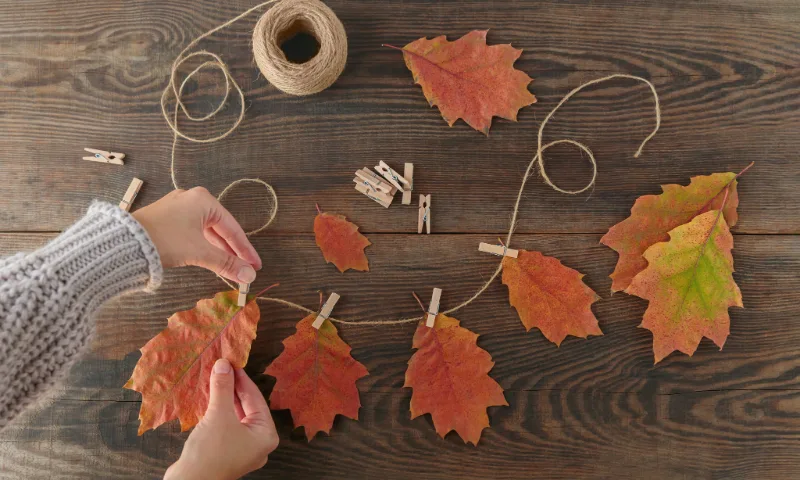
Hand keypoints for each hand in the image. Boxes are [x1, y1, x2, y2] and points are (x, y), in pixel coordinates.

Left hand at [133, 187, 261, 283]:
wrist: (123, 242)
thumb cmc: (165, 241)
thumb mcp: (200, 253)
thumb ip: (227, 264)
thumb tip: (249, 277)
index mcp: (204, 200)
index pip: (232, 228)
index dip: (245, 250)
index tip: (255, 266)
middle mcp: (191, 198)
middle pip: (220, 229)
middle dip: (232, 251)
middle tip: (244, 269)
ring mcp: (177, 207)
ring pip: (205, 231)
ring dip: (218, 250)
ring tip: (229, 268)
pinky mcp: (165, 218)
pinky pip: (192, 232)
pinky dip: (203, 246)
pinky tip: (209, 258)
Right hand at [164, 359, 278, 479]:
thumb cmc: (210, 452)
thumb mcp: (218, 415)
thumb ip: (223, 388)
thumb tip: (223, 364)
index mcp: (266, 435)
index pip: (256, 399)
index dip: (243, 379)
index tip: (232, 362)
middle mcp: (259, 443)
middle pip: (248, 407)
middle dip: (235, 388)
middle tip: (223, 368)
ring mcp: (243, 449)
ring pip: (237, 416)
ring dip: (227, 398)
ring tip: (217, 379)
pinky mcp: (228, 452)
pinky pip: (228, 425)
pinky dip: (221, 411)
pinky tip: (212, 398)